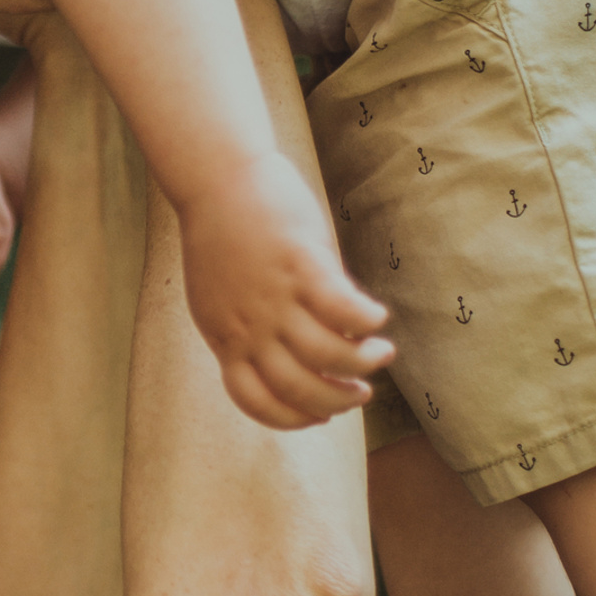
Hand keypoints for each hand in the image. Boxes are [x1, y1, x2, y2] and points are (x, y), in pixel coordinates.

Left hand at [177, 152, 395, 428]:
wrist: (216, 176)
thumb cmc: (226, 235)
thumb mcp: (226, 295)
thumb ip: (257, 329)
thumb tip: (306, 363)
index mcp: (224, 334)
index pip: (254, 399)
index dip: (292, 418)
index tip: (321, 415)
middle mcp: (247, 323)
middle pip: (297, 387)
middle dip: (336, 401)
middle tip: (361, 393)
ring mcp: (273, 295)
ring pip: (326, 354)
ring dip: (362, 363)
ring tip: (379, 353)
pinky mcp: (299, 263)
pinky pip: (342, 309)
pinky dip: (366, 321)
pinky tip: (377, 318)